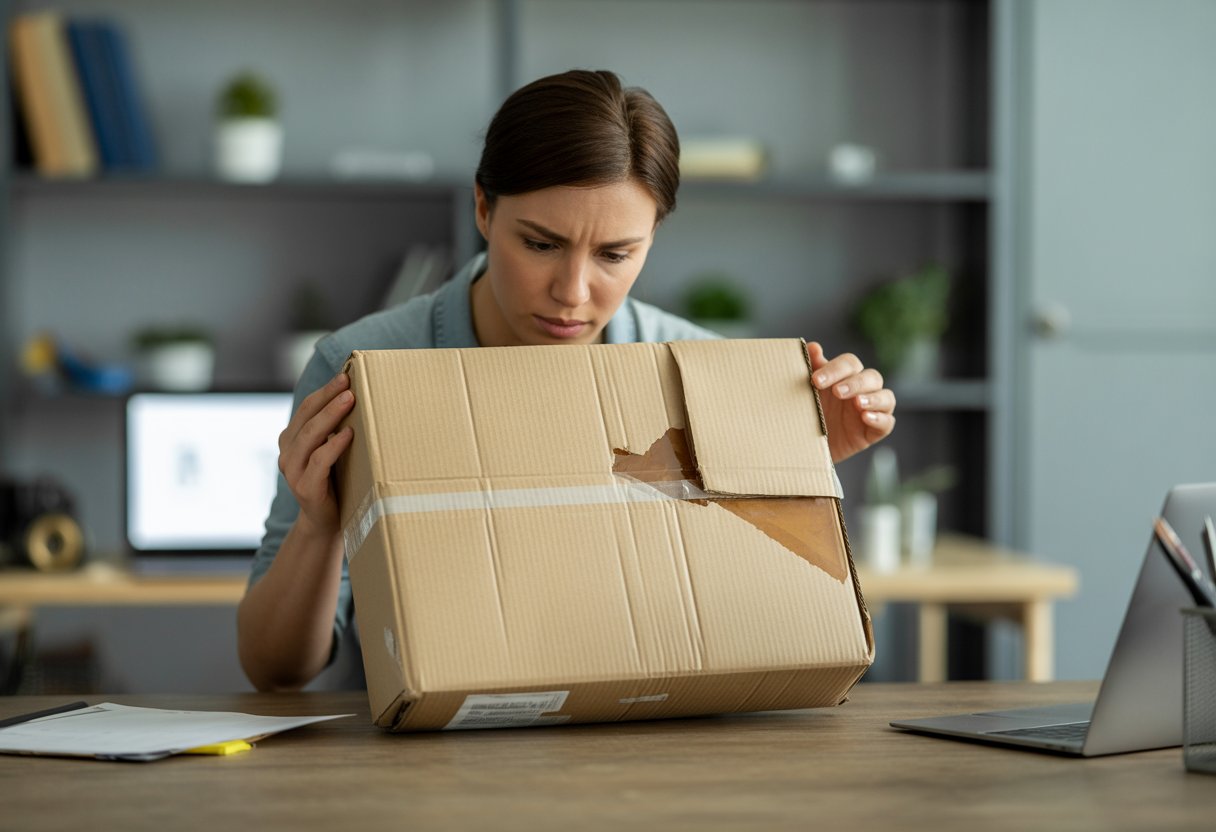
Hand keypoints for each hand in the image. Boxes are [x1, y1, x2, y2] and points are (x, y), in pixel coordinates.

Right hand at [278, 372, 355, 534]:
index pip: (307, 407)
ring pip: (310, 435)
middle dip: (328, 396)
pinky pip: (319, 461)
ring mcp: (293, 470)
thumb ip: (336, 430)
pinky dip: (333, 445)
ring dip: (331, 415)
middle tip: (348, 381)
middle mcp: (288, 452)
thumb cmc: (336, 481)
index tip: (345, 374)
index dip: (325, 390)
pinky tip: (348, 434)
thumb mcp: (332, 452)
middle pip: (307, 417)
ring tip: (350, 399)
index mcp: (292, 439)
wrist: (326, 523)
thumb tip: (362, 400)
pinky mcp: (305, 487)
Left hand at [807, 342, 895, 462]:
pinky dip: (880, 419)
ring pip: (886, 397)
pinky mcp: (875, 431)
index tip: (815, 380)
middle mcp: (863, 389)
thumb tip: (812, 346)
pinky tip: (866, 418)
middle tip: (837, 392)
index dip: (834, 369)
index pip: (849, 364)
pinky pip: (887, 422)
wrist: (808, 443)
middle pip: (871, 377)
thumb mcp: (809, 391)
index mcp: (847, 376)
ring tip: (858, 402)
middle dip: (855, 383)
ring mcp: (873, 410)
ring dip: (874, 398)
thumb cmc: (812, 411)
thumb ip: (811, 368)